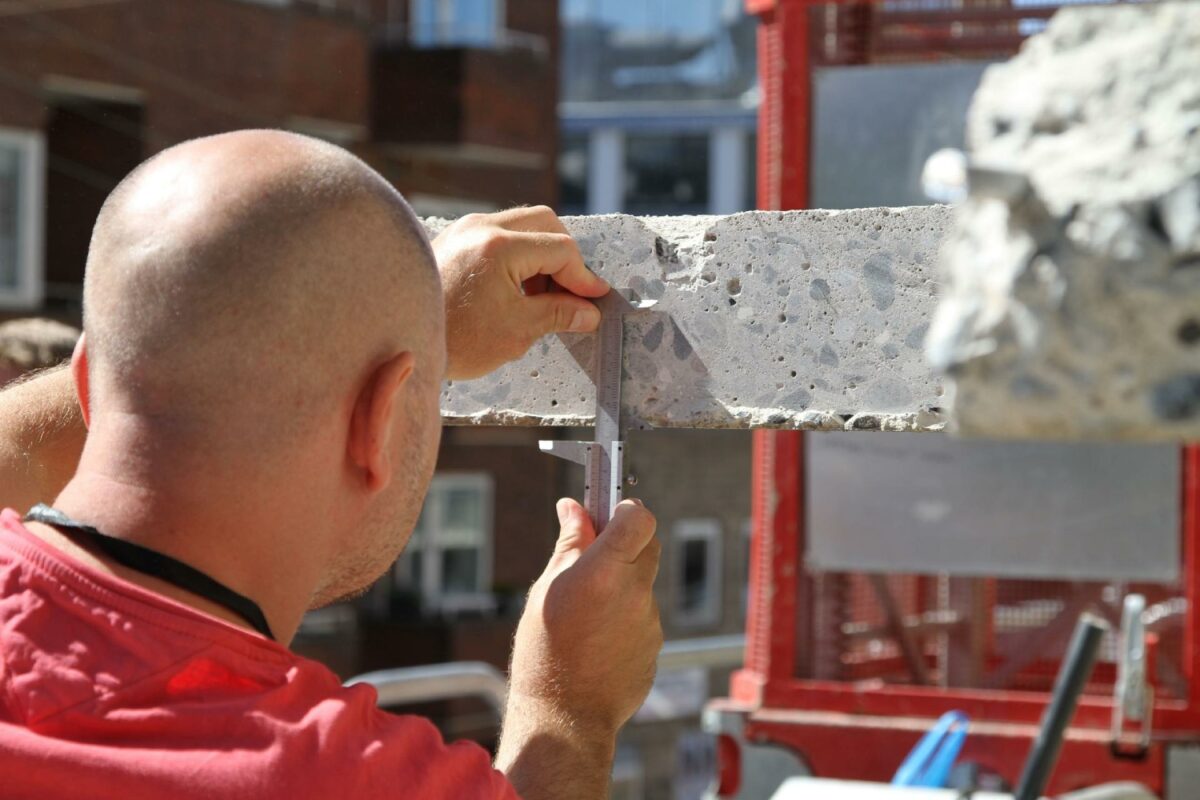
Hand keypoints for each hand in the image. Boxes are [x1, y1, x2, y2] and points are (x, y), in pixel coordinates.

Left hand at [432, 206, 609, 380]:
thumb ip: (558, 314)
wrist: (398, 340)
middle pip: (544, 222)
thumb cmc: (454, 339)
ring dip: (540, 256)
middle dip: (564, 257)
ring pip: (521, 226)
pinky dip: (517, 256)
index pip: (561, 249)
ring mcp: (463, 229)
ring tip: (541, 299)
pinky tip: (515, 292)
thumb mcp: (516, 331)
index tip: (595, 299)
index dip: (583, 277)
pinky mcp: (452, 240)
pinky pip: (497, 235)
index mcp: (500, 246)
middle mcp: (481, 227)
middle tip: (570, 292)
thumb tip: (589, 313)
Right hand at [508, 498, 662, 735]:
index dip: (626, 509)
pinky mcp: (655, 646)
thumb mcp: (547, 589)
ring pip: (644, 584)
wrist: (565, 716)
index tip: (608, 513)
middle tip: (596, 556)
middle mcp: (636, 593)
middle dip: (627, 543)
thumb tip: (573, 508)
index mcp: (606, 572)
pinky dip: (626, 618)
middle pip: (649, 544)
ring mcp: (650, 621)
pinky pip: (644, 617)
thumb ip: (569, 544)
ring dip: (624, 585)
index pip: (639, 516)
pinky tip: (597, 639)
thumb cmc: (546, 651)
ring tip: (587, 613)